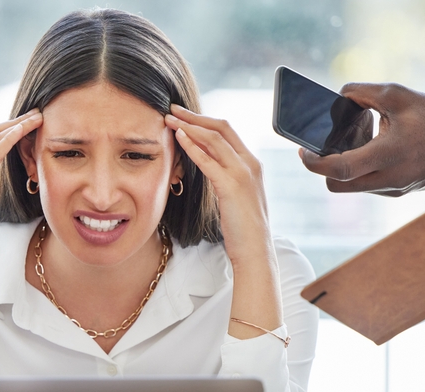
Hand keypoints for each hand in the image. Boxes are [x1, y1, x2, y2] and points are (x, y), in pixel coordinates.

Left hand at [165, 105, 282, 338]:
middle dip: (195, 116)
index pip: (227, 132)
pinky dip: (193, 146)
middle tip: (172, 109)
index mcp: (252, 164)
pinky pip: (209, 160)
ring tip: (169, 119)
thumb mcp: (235, 197)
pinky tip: (178, 138)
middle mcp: (250, 163)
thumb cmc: (243, 229)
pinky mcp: (232, 186)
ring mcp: (243, 173)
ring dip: (189, 126)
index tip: (184, 115)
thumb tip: (207, 167)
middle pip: (221, 127)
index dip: (204, 120)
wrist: (255, 250)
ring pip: (214, 139)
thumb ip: (225, 178)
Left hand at [299, 83, 424, 195]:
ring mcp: (395, 190)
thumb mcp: (398, 94)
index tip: (302, 150)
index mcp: (390, 155)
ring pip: (352, 186)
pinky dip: (362, 169)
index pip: (340, 169)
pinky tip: (374, 147)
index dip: (314, 163)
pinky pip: (368, 184)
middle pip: (337, 185)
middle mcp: (391, 179)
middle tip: (324, 145)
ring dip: (345, 167)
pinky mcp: (399, 192)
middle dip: (324, 167)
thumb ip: (362, 93)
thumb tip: (336, 98)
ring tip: (358, 139)